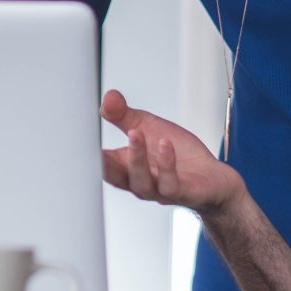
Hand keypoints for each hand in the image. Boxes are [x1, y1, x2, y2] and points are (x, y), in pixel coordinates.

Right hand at [99, 89, 244, 214]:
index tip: (77, 135)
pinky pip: (169, 183)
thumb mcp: (149, 128)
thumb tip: (108, 97)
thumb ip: (124, 115)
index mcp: (126, 167)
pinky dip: (165, 164)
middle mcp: (139, 182)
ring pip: (140, 182)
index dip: (86, 153)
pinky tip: (164, 144)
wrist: (214, 179)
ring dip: (136, 157)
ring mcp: (159, 190)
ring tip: (135, 133)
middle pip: (114, 177)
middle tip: (95, 143)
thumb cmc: (179, 157)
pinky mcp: (182, 192)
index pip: (100, 163)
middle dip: (104, 161)